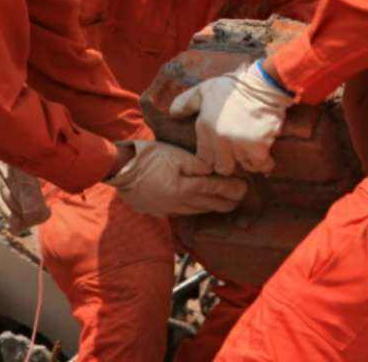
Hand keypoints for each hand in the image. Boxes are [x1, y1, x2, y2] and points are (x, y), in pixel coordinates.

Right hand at [107, 138, 246, 216]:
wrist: (122, 172)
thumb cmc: (147, 158)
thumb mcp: (172, 154)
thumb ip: (195, 163)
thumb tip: (213, 168)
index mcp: (187, 188)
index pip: (216, 190)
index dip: (232, 188)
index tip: (245, 186)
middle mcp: (183, 203)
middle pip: (213, 205)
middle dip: (229, 201)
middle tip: (242, 196)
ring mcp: (174, 209)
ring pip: (202, 210)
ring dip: (217, 206)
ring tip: (229, 202)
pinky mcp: (166, 210)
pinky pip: (190, 211)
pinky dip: (201, 208)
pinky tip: (204, 204)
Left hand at [172, 61, 292, 174]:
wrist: (260, 85)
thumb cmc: (232, 88)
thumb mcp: (204, 90)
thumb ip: (187, 103)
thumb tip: (172, 114)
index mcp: (205, 126)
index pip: (203, 160)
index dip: (211, 161)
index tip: (218, 157)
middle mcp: (219, 138)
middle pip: (222, 168)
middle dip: (228, 164)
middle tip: (235, 156)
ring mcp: (238, 144)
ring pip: (242, 167)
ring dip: (247, 162)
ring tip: (250, 151)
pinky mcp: (258, 147)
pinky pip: (260, 165)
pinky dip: (264, 162)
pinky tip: (264, 153)